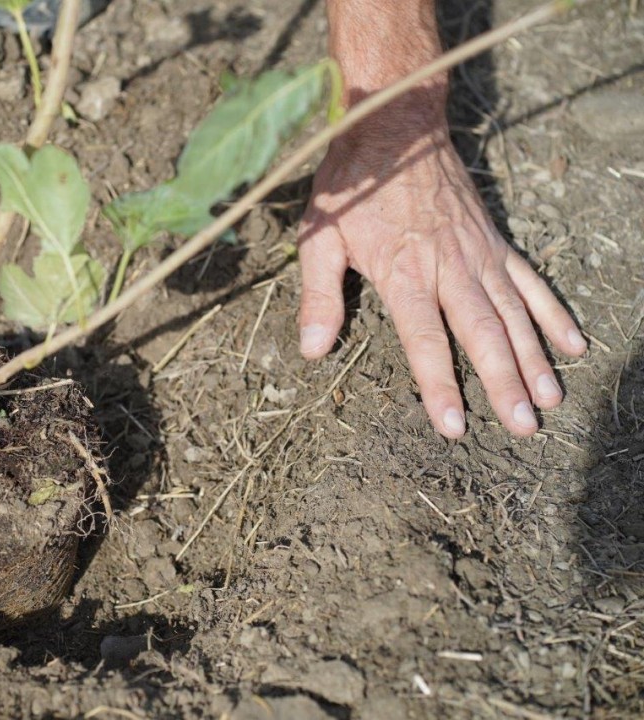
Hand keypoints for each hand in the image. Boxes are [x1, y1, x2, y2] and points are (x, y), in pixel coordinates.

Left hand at [297, 120, 585, 437]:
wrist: (395, 126)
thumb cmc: (352, 187)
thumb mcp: (318, 238)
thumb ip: (319, 295)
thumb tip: (312, 349)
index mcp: (404, 273)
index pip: (425, 340)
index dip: (440, 384)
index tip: (453, 425)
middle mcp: (449, 268)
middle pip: (482, 333)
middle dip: (503, 383)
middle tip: (523, 427)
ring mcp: (478, 254)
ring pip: (513, 313)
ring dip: (533, 358)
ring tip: (550, 400)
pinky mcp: (494, 240)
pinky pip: (529, 281)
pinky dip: (552, 313)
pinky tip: (571, 345)